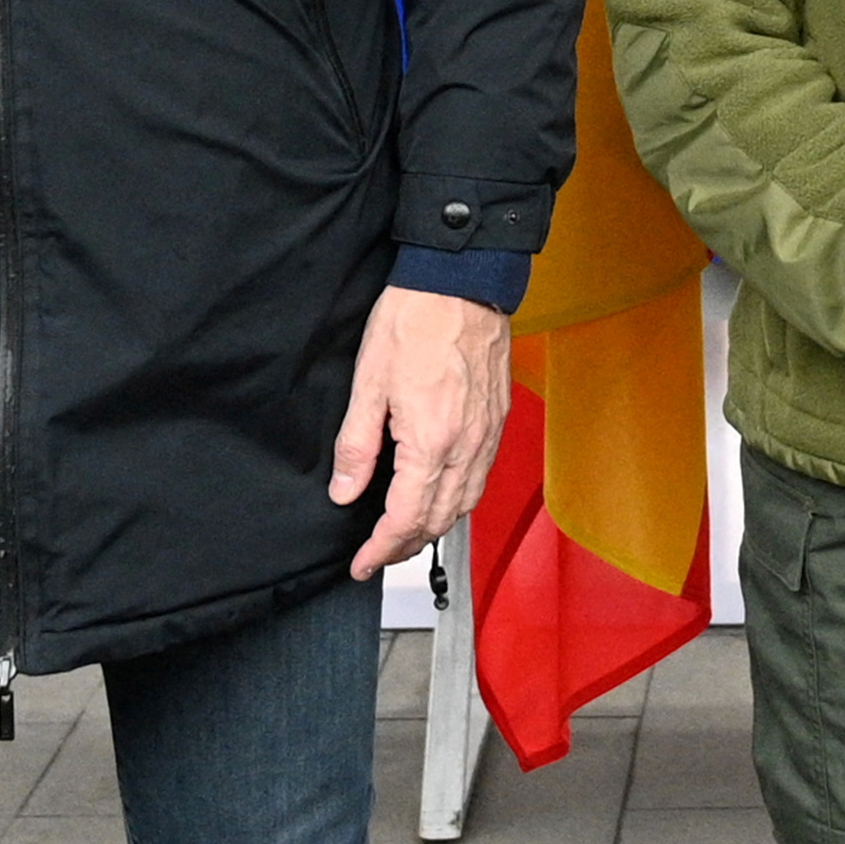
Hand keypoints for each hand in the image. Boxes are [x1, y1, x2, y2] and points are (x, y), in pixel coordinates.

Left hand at [334, 288, 514, 579]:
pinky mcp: (498, 419)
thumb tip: (346, 491)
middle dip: (405, 546)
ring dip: (434, 527)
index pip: (405, 517)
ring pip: (464, 504)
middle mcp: (466, 445)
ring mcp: (487, 433)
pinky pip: (480, 477)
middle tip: (377, 554)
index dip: (380, 548)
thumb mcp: (368, 382)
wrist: (462, 280)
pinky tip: (440, 495)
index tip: (361, 563)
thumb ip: (357, 445)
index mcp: (431, 440)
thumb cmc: (416, 321)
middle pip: (438, 520)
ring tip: (405, 534)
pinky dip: (458, 499)